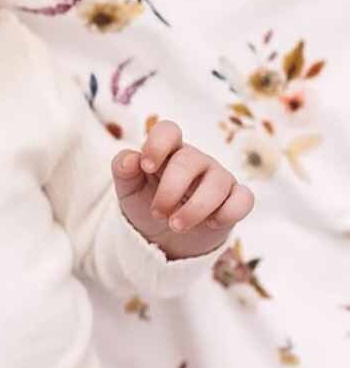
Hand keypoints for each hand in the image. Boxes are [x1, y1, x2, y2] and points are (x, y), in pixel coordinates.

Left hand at [111, 120, 254, 259]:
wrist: (164, 237)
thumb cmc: (146, 202)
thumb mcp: (127, 188)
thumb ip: (123, 169)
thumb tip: (131, 159)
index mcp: (167, 150)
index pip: (168, 130)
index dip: (157, 144)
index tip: (146, 167)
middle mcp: (195, 160)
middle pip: (189, 160)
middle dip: (170, 190)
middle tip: (158, 213)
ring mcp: (218, 177)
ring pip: (217, 183)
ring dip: (195, 208)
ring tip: (176, 225)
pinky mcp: (235, 199)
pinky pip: (244, 199)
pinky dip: (229, 212)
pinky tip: (211, 223)